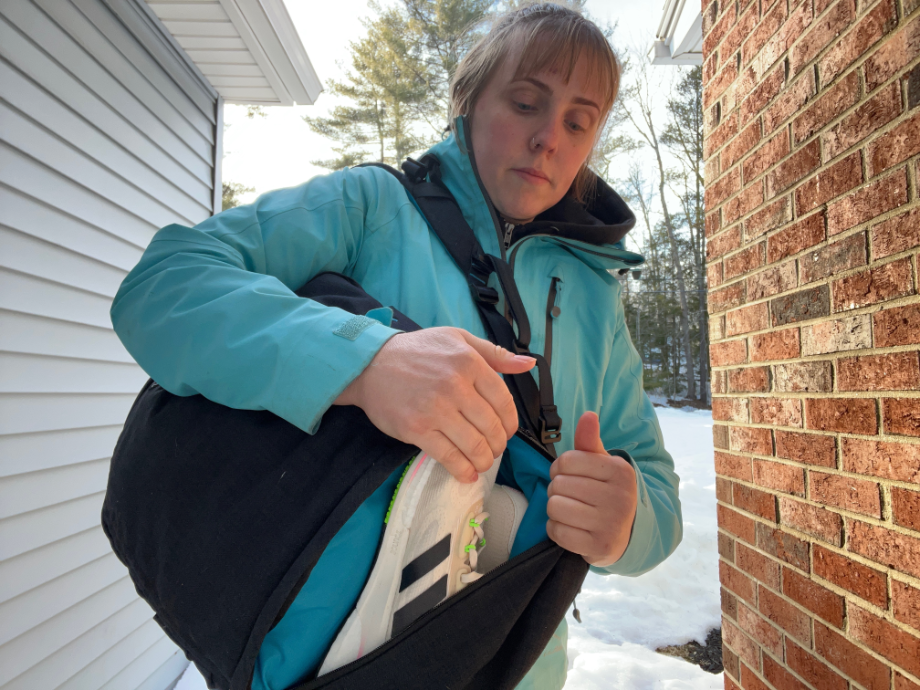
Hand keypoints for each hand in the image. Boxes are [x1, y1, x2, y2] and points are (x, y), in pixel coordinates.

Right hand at [334, 327, 535, 482]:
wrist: (370, 363)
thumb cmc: (418, 350)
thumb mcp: (458, 339)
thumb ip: (495, 353)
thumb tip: (528, 363)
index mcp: (469, 363)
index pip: (504, 402)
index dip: (511, 423)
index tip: (507, 430)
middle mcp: (455, 386)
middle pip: (492, 428)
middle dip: (499, 445)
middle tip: (494, 448)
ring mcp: (435, 410)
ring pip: (475, 446)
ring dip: (484, 460)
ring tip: (482, 461)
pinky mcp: (417, 429)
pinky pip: (449, 457)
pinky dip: (463, 470)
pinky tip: (467, 473)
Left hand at [546, 411, 637, 566]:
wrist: (627, 533)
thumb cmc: (607, 492)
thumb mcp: (602, 464)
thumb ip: (590, 441)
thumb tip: (588, 414)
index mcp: (620, 471)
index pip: (567, 461)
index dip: (559, 468)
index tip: (567, 475)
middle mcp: (619, 497)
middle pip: (558, 484)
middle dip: (556, 489)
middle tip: (569, 495)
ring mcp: (610, 524)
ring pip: (555, 507)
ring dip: (555, 509)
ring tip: (569, 510)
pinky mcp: (599, 547)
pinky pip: (557, 532)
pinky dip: (556, 529)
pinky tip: (569, 527)